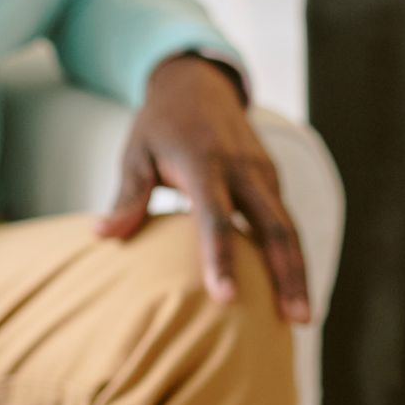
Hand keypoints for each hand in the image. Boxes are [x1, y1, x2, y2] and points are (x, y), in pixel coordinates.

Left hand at [97, 54, 311, 323]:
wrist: (198, 82)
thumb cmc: (161, 124)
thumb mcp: (137, 151)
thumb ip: (128, 195)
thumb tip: (102, 236)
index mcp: (204, 162)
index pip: (215, 217)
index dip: (221, 259)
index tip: (226, 300)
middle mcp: (242, 168)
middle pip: (274, 227)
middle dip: (288, 275)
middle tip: (295, 322)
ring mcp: (263, 171)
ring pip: (288, 226)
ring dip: (298, 270)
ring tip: (303, 318)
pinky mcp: (271, 176)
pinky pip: (286, 219)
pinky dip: (292, 255)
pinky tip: (292, 289)